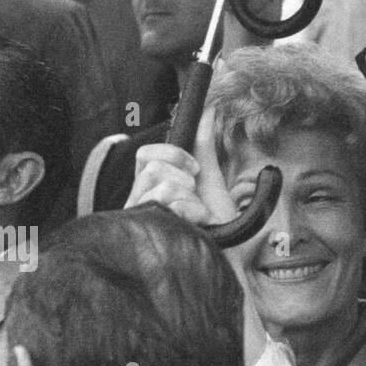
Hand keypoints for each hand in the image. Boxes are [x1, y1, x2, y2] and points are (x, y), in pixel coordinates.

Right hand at [126, 108, 238, 226]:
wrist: (226, 255)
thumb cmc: (215, 225)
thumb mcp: (210, 180)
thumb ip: (204, 146)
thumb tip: (207, 110)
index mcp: (150, 186)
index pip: (144, 155)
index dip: (170, 153)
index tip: (194, 169)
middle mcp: (139, 200)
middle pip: (151, 165)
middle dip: (183, 176)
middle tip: (194, 194)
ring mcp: (139, 217)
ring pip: (159, 183)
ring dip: (188, 196)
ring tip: (196, 215)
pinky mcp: (145, 230)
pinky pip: (165, 201)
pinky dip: (189, 209)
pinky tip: (194, 224)